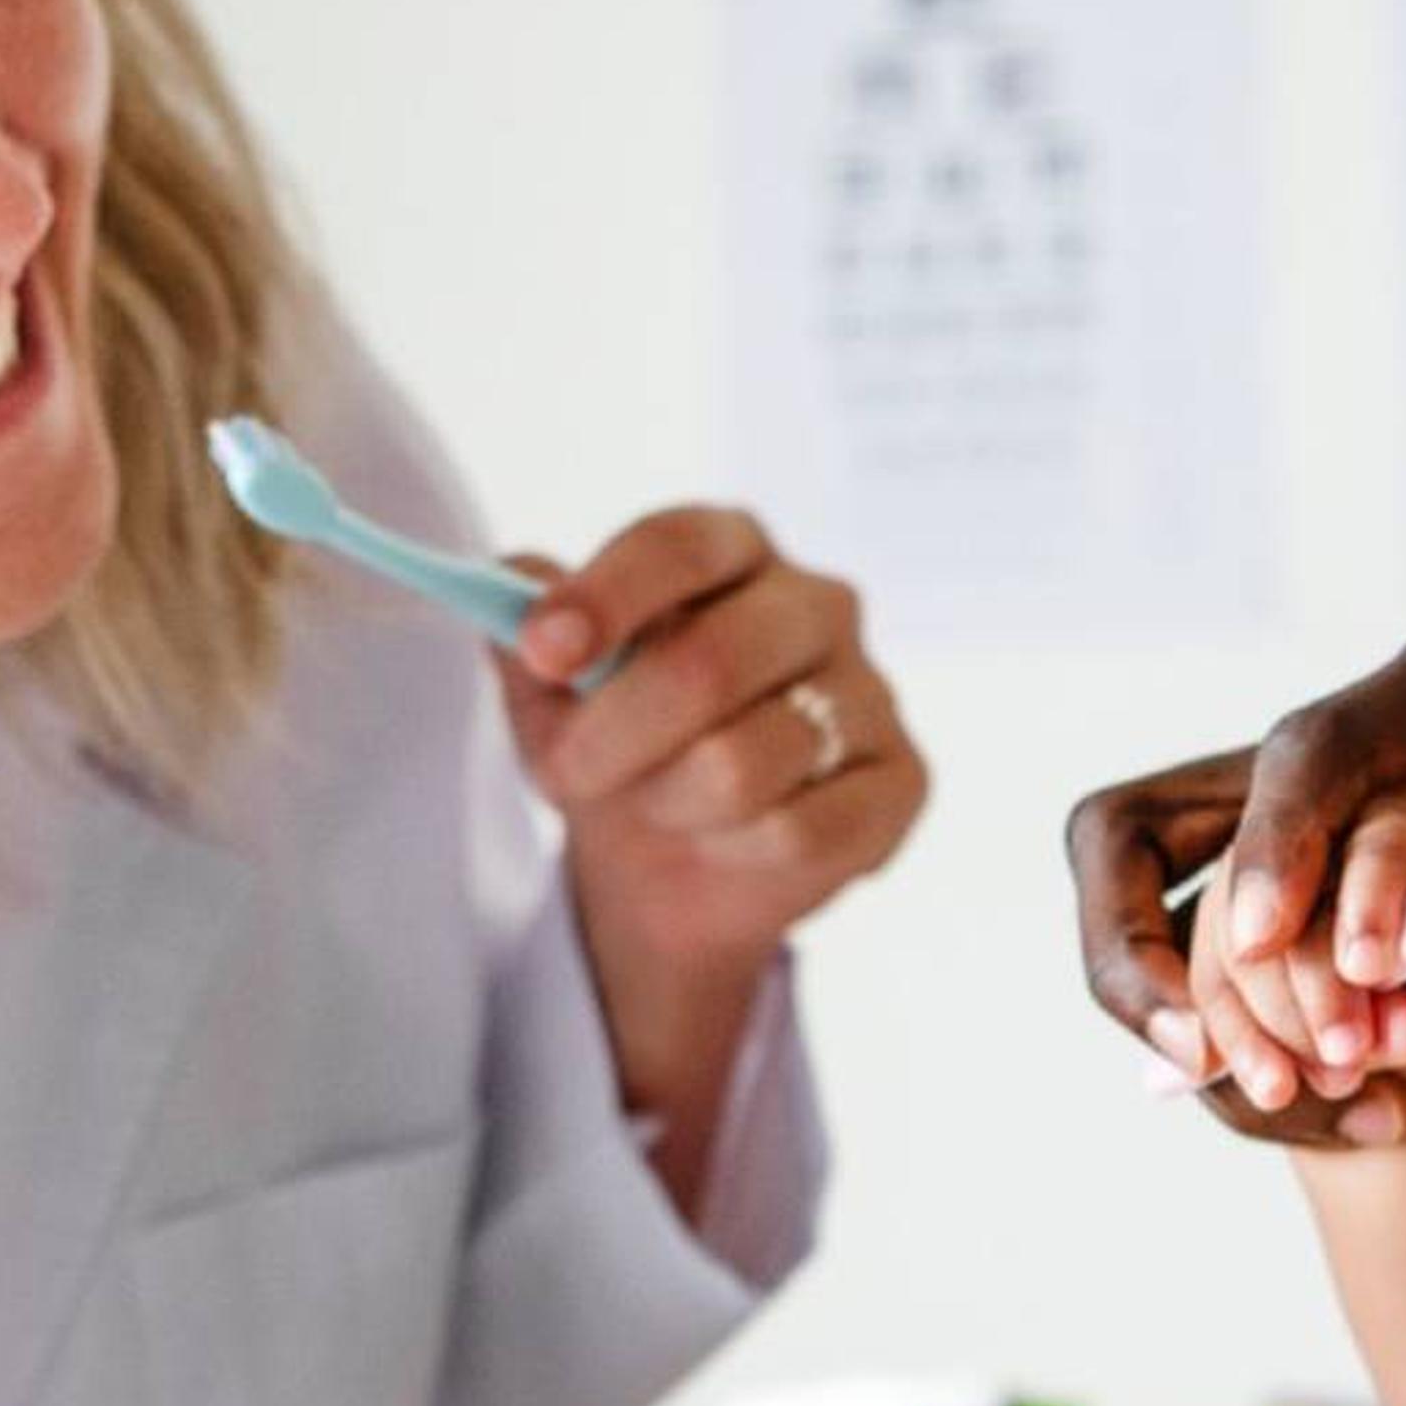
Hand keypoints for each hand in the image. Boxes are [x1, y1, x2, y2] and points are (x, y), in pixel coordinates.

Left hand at [501, 508, 924, 1199]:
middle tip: (566, 776)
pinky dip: (735, 851)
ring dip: (669, 803)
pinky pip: (799, 831)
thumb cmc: (621, 746)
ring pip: (743, 763)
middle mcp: (817, 604)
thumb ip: (524, 633)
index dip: (607, 595)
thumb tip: (505, 596)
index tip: (544, 651)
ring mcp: (870, 692)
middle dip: (614, 736)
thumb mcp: (551, 691)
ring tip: (661, 806)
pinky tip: (730, 842)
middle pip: (712, 661)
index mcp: (735, 552)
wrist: (678, 862)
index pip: (681, 544)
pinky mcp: (901, 780)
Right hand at [1064, 628, 1405, 1125]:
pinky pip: (1228, 1002)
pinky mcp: (1309, 934)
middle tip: (1220, 1058)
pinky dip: (1268, 1067)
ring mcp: (1316, 852)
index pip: (1307, 753)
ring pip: (1178, 930)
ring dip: (1231, 1026)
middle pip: (1153, 828)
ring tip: (1336, 1092)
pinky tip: (1372, 1118)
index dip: (1269, 846)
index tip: (1259, 945)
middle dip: (1158, 950)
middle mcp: (1354, 764)